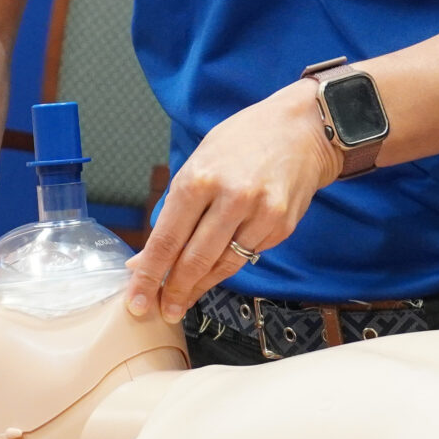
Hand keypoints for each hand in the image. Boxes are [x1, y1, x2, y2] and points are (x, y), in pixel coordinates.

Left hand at [127, 81, 337, 322]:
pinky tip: (213, 273)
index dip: (149, 275)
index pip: (166, 239)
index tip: (137, 300)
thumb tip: (145, 257)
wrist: (302, 129)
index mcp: (199, 178)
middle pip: (194, 260)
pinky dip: (226, 267)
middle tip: (162, 310)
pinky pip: (247, 256)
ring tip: (183, 301)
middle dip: (173, 291)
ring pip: (223, 265)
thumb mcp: (198, 163)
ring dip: (200, 287)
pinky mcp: (281, 226)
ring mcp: (260, 214)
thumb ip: (173, 211)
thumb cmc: (242, 142)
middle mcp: (231, 197)